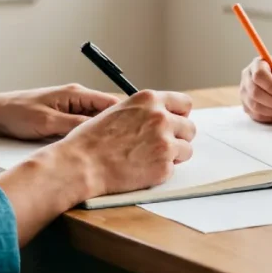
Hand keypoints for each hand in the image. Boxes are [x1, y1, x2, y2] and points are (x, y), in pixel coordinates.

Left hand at [0, 84, 120, 140]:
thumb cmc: (16, 114)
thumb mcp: (48, 123)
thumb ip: (75, 126)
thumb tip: (100, 133)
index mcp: (76, 93)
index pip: (112, 102)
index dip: (128, 116)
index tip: (139, 130)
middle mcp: (76, 98)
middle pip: (109, 112)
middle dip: (120, 127)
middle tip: (131, 144)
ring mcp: (70, 108)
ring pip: (98, 121)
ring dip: (105, 133)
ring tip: (116, 150)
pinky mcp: (63, 118)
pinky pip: (85, 126)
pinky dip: (92, 136)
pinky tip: (95, 150)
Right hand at [55, 90, 195, 197]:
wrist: (82, 164)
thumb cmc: (91, 139)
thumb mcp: (118, 110)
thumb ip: (142, 111)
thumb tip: (159, 115)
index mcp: (149, 100)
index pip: (184, 103)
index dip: (180, 115)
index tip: (176, 123)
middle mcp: (161, 118)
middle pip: (189, 127)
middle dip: (179, 137)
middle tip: (162, 145)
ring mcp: (165, 143)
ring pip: (186, 149)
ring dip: (173, 155)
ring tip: (150, 159)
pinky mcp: (164, 167)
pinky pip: (174, 169)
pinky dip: (161, 171)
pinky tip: (141, 170)